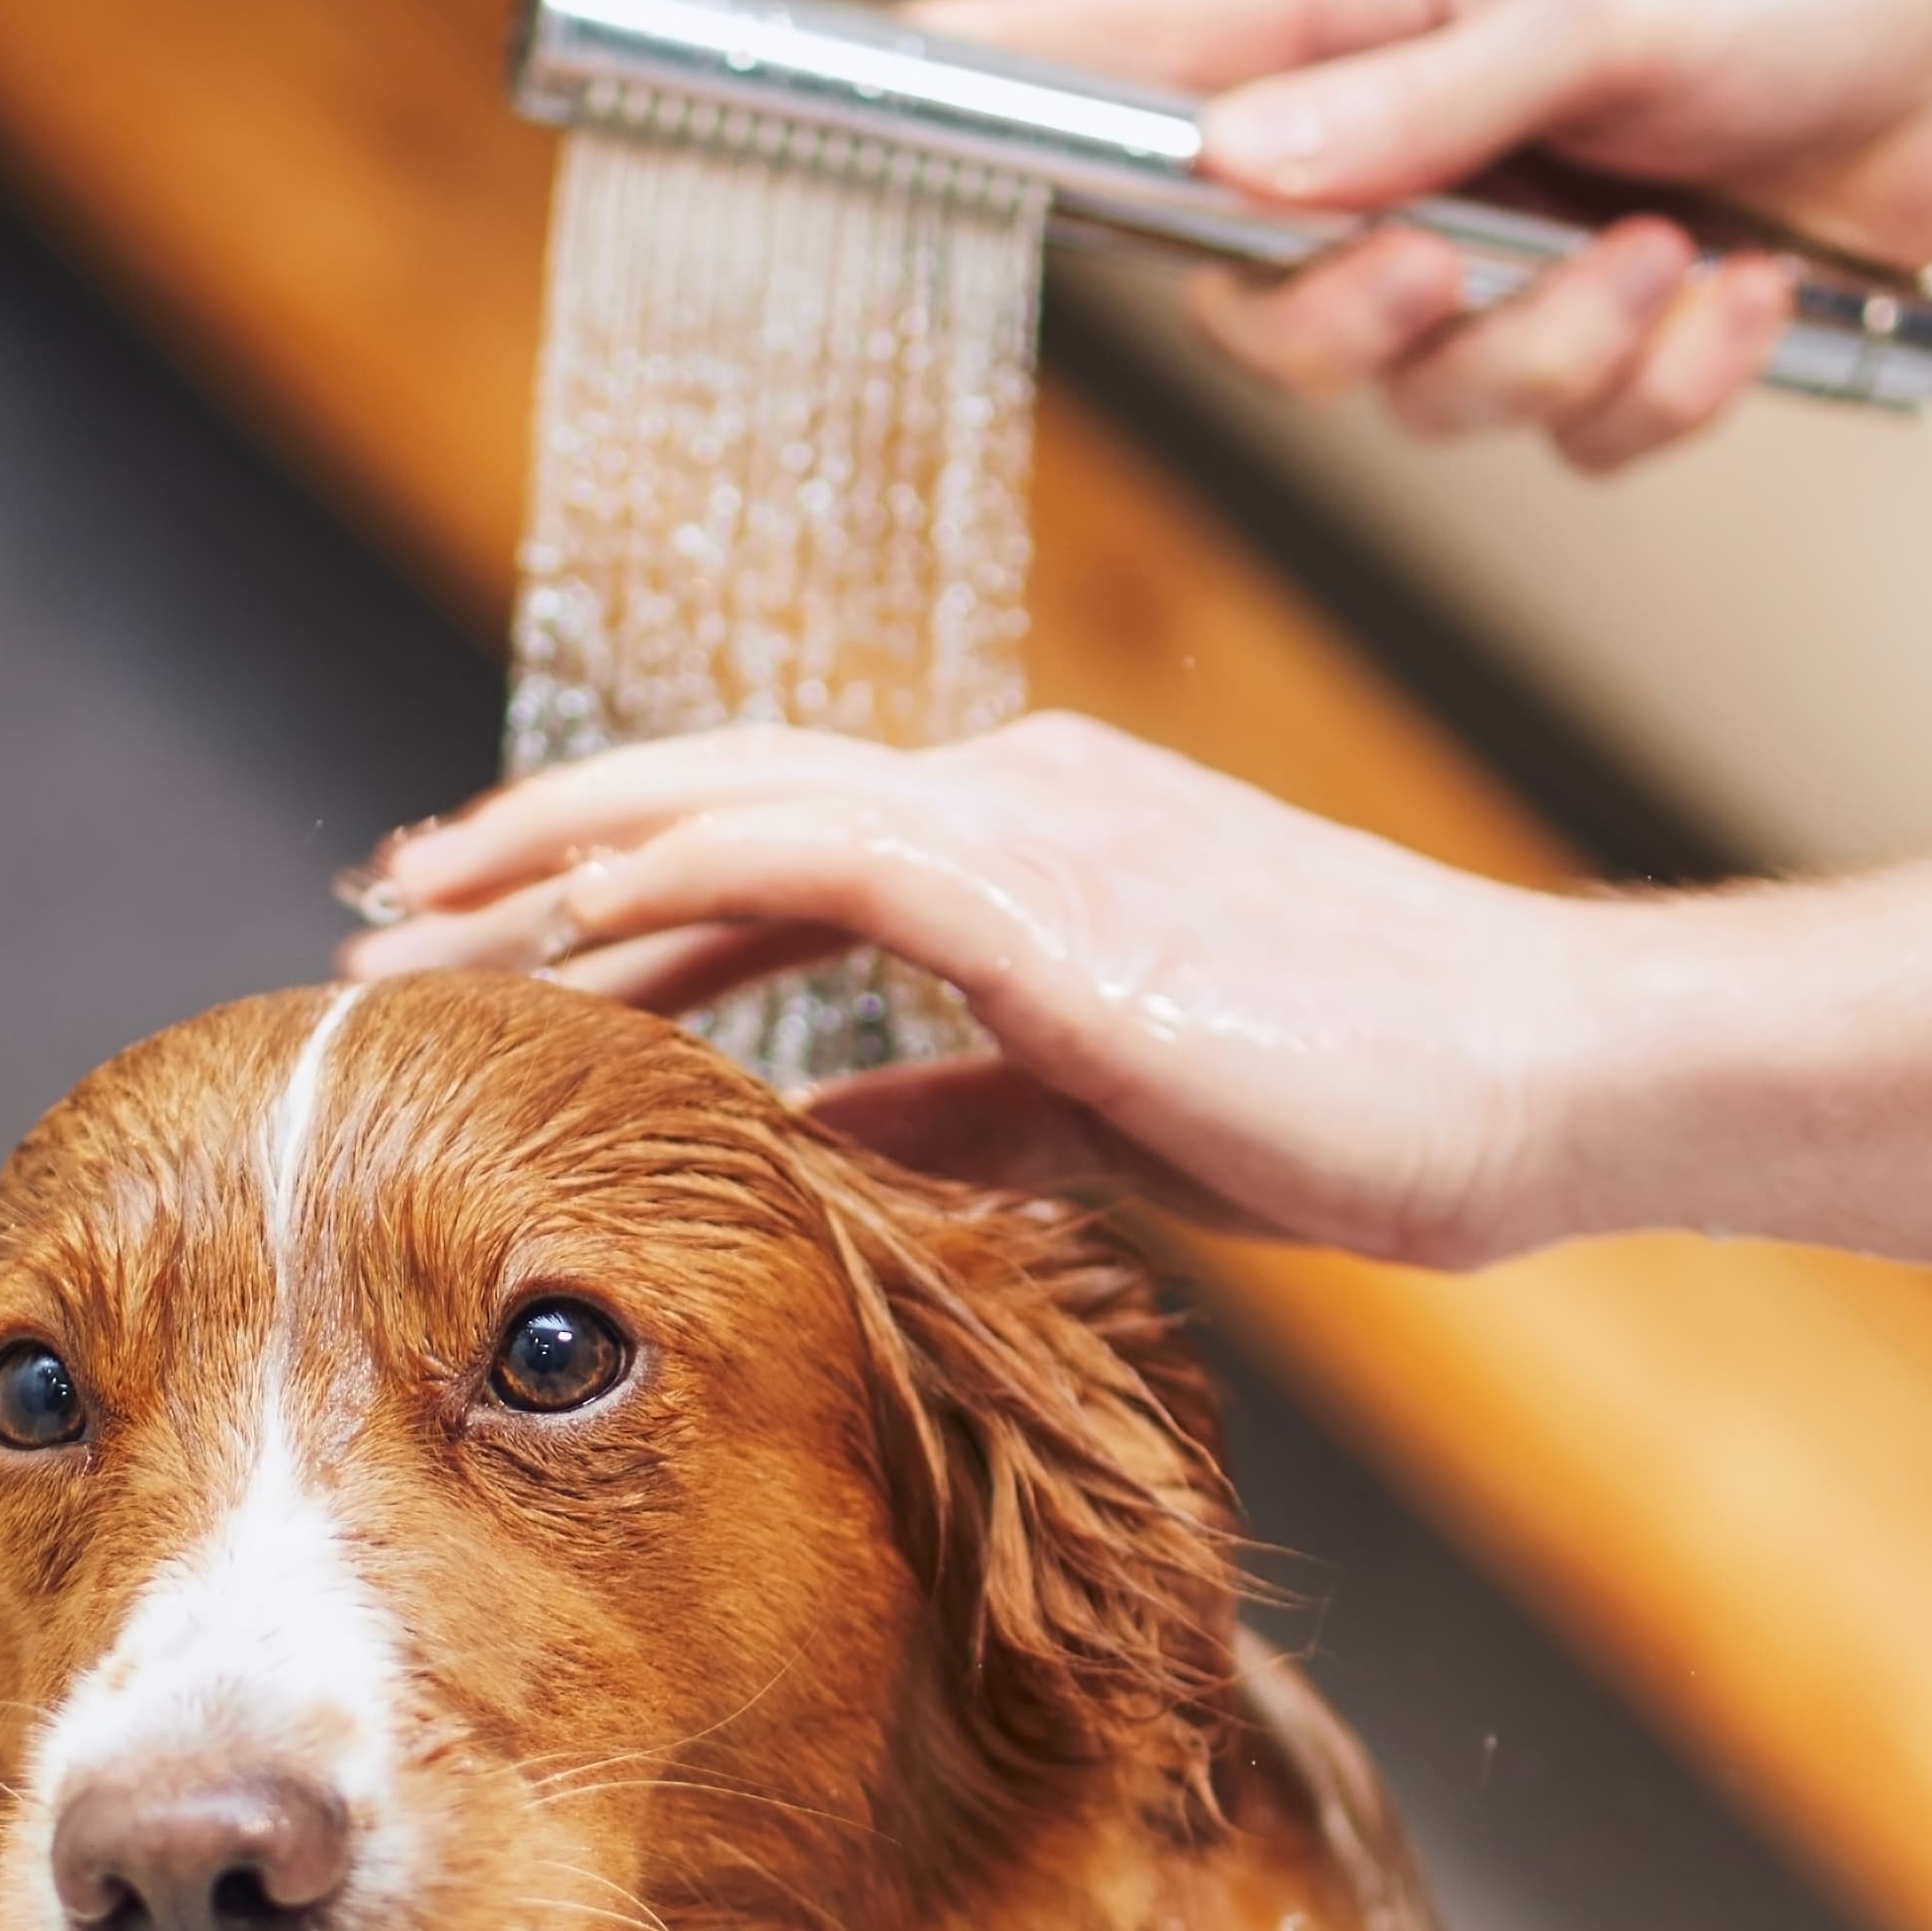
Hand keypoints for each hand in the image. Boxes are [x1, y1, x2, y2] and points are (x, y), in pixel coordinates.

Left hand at [337, 715, 1613, 1270]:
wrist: (1550, 1075)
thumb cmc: (1377, 1103)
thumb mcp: (1113, 1117)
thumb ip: (958, 1108)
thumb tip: (817, 1135)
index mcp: (1030, 843)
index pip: (772, 841)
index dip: (614, 882)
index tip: (481, 940)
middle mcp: (1011, 798)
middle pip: (711, 794)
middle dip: (530, 848)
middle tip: (381, 905)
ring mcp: (1029, 827)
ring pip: (729, 801)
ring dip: (556, 858)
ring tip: (417, 919)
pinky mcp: (1051, 889)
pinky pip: (817, 852)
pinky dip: (682, 871)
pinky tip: (571, 930)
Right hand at [920, 0, 1931, 470]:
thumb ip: (1422, 98)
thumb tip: (1244, 163)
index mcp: (1371, 18)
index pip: (1139, 50)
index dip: (1006, 69)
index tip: (887, 71)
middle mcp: (1402, 149)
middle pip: (1254, 308)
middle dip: (1358, 323)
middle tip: (1453, 269)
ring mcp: (1488, 260)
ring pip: (1414, 405)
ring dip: (1557, 352)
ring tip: (1676, 253)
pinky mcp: (1587, 351)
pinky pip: (1562, 446)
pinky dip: (1662, 386)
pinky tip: (1744, 293)